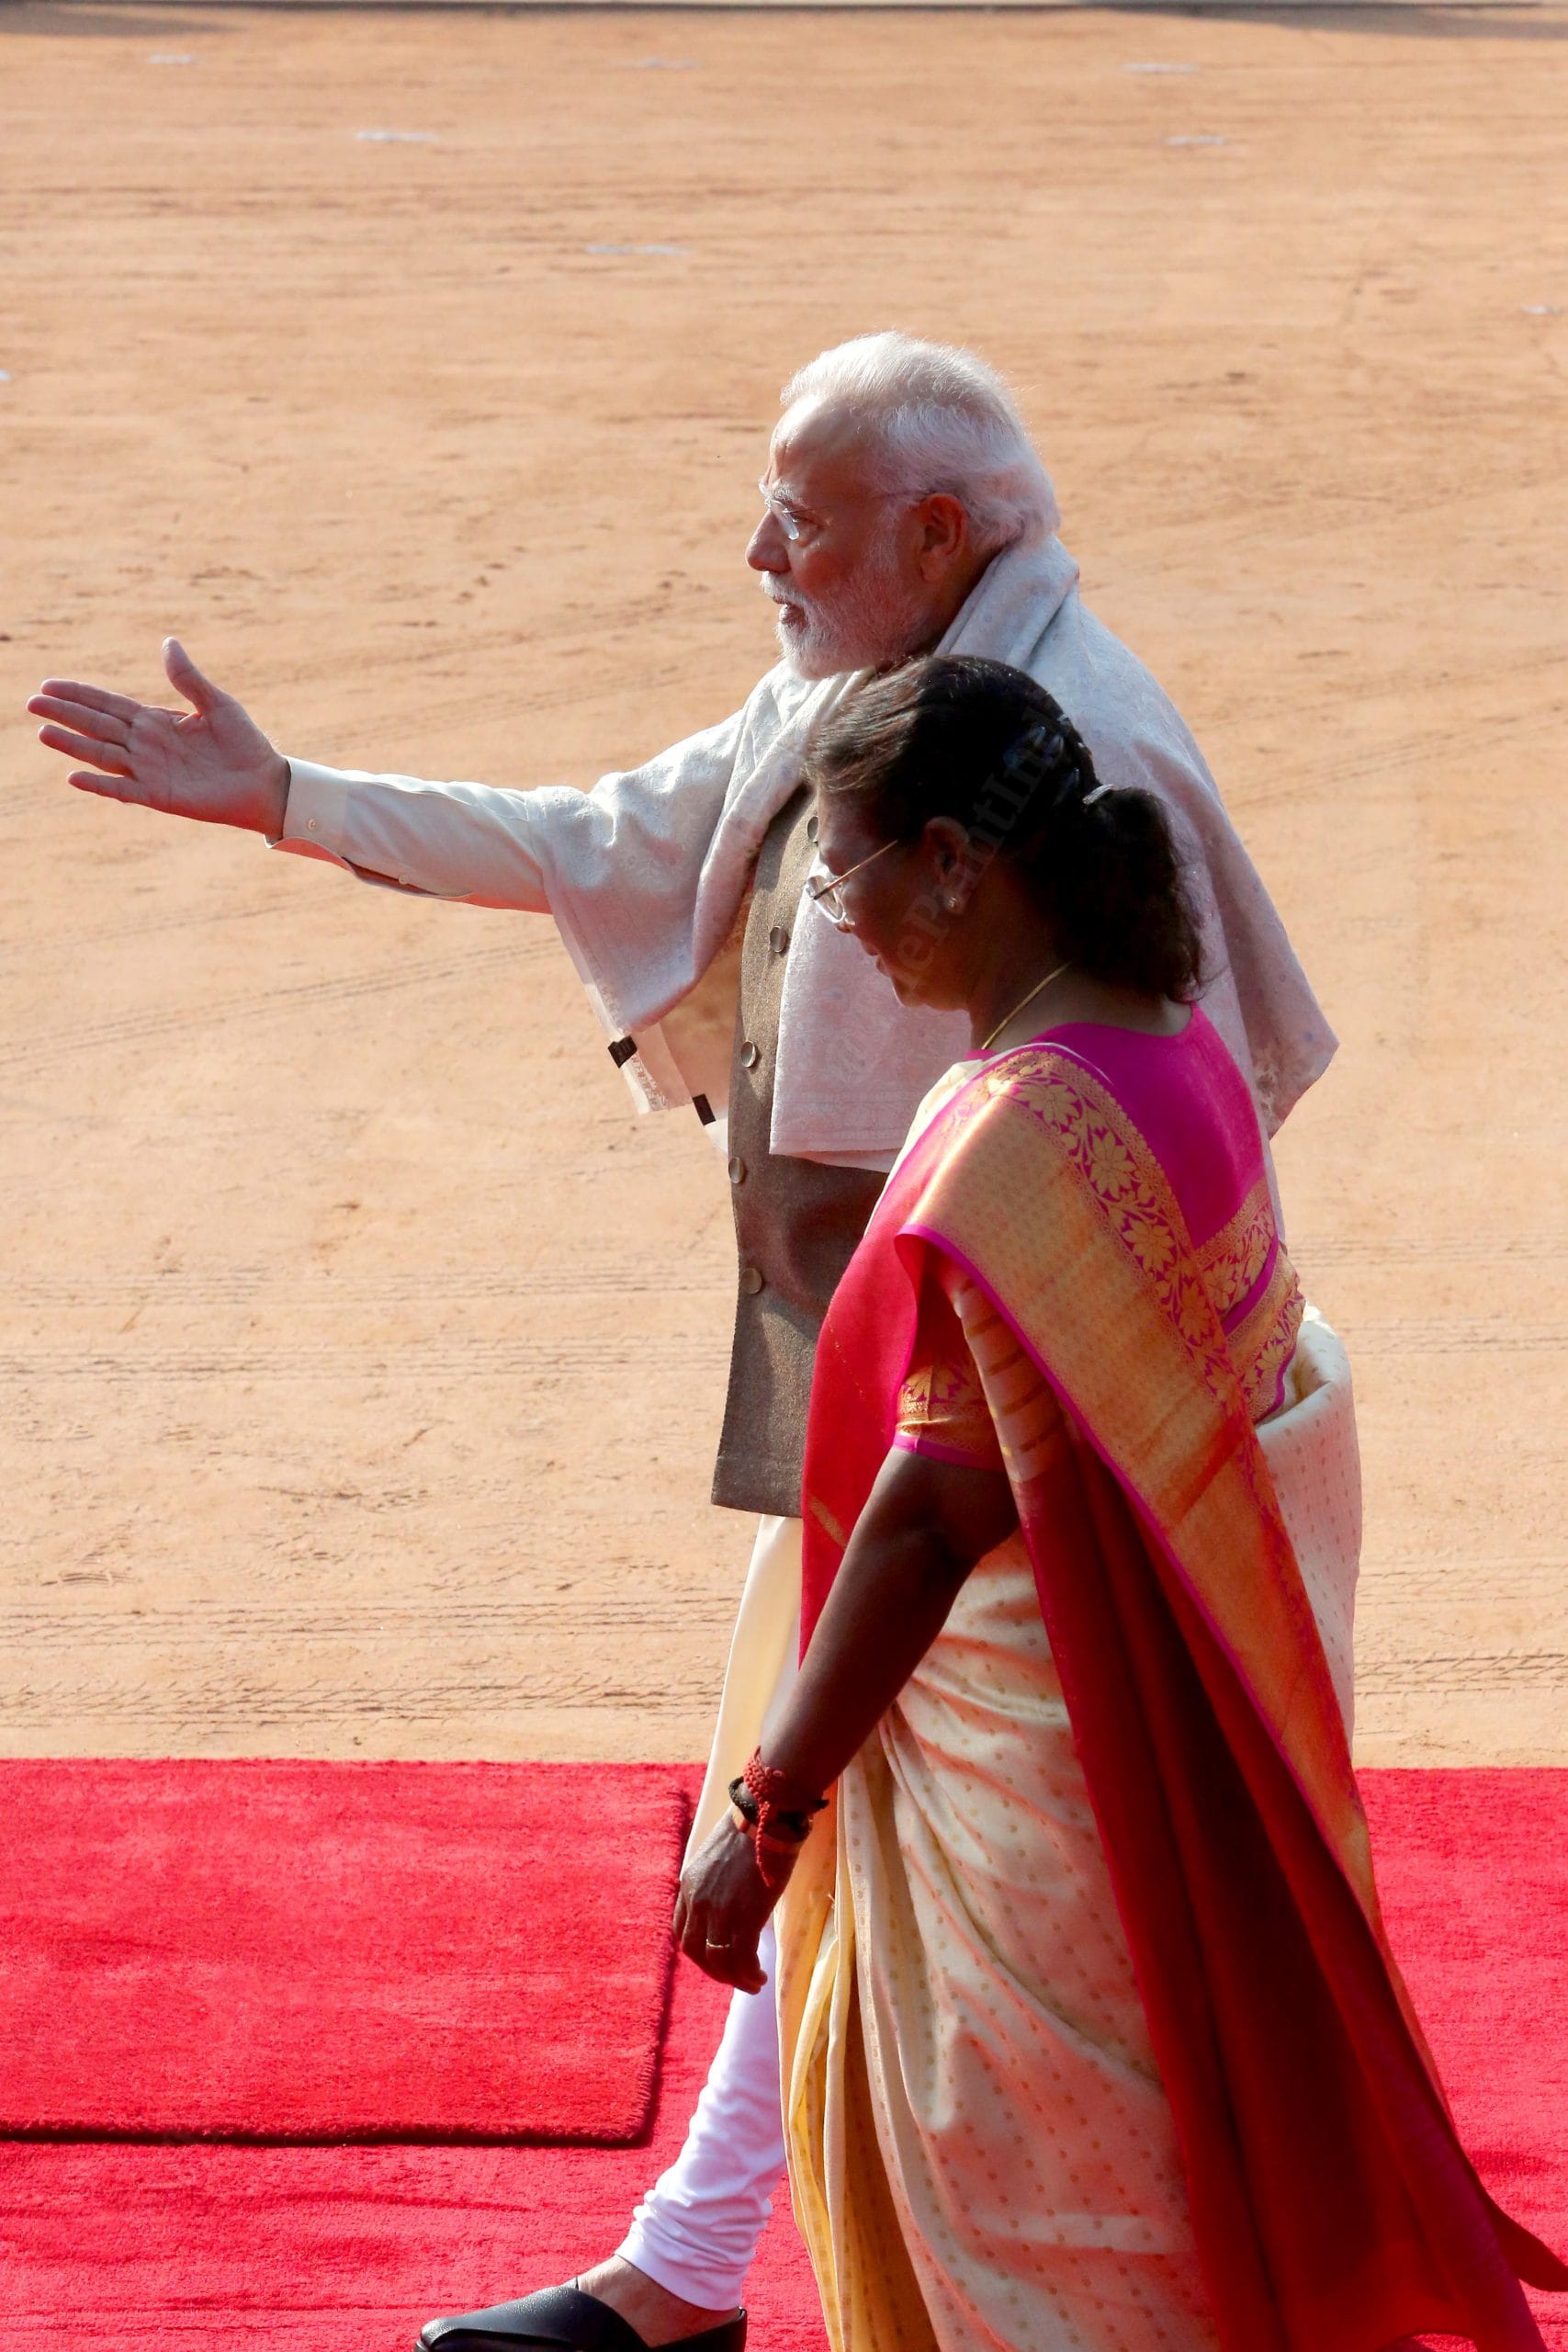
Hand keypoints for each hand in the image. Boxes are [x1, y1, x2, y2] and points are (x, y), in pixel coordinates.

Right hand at [29, 638, 289, 833]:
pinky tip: (74, 776)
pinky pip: (123, 789)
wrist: (264, 782)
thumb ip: (188, 679)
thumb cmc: (244, 743)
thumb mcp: (217, 703)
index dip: (79, 694)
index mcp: (155, 721)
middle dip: (65, 714)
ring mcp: (149, 771)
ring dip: (73, 745)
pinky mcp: (159, 796)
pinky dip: (99, 784)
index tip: (49, 683)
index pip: (108, 704)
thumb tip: (168, 643)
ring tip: (43, 732)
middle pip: (97, 726)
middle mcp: (145, 745)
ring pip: (102, 755)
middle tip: (32, 702)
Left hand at [672, 1813, 789, 1993]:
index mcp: (689, 1884)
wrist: (767, 1814)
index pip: (682, 1930)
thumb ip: (714, 1880)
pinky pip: (742, 1958)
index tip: (715, 1958)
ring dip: (734, 1979)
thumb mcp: (717, 1855)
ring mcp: (720, 1910)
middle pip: (695, 1952)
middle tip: (734, 1978)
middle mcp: (698, 1900)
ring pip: (719, 1961)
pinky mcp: (745, 1916)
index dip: (697, 1951)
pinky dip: (749, 1974)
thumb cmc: (751, 1828)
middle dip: (714, 1972)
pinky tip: (759, 1977)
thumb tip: (729, 1896)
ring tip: (752, 1983)